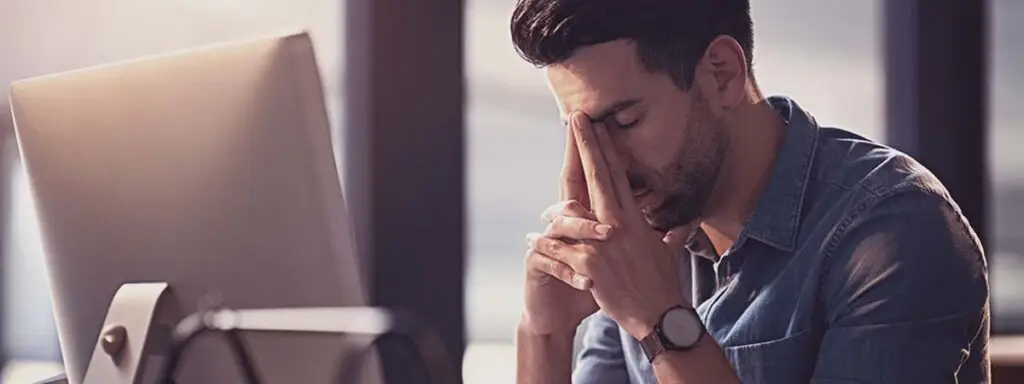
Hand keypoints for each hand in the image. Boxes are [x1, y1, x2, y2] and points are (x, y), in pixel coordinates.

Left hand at [529, 114, 695, 339]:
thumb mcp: (670, 252)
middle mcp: (619, 223)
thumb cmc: (663, 285)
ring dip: (555, 211)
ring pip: (571, 211)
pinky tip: (533, 241)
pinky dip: (546, 244)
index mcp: (634, 217)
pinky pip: (560, 246)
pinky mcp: (589, 262)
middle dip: (586, 145)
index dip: (606, 148)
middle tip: (576, 118)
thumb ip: (674, 232)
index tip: (598, 125)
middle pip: (599, 175)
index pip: (617, 174)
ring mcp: (603, 241)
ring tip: (544, 213)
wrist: (658, 315)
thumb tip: (689, 221)